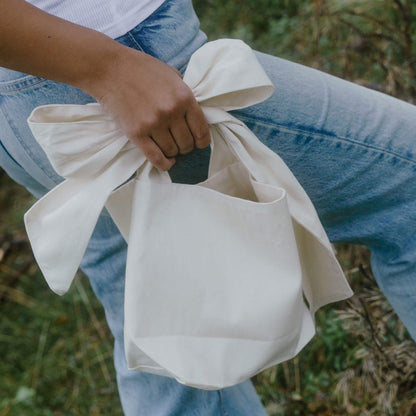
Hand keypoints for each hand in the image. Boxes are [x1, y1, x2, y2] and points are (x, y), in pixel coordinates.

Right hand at [88, 46, 210, 169]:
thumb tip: (193, 116)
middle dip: (185, 147)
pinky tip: (167, 162)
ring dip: (172, 152)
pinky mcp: (137, 133)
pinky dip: (164, 164)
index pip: (201, 131)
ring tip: (167, 145)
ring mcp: (154, 124)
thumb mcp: (171, 75)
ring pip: (172, 152)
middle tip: (178, 142)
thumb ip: (184, 95)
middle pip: (187, 144)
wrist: (108, 68)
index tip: (198, 143)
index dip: (202, 141)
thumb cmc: (141, 69)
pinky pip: (156, 158)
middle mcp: (171, 112)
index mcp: (184, 97)